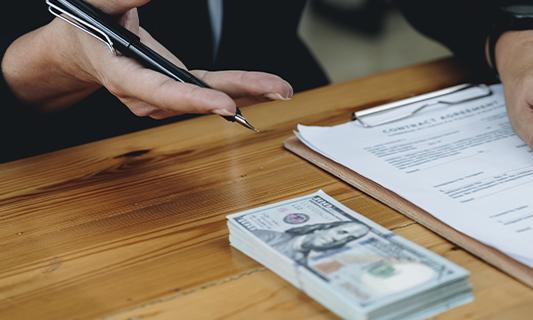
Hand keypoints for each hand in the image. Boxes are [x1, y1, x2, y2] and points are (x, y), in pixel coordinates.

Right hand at [1, 0, 292, 118]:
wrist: (77, 52)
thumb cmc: (85, 27)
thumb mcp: (99, 7)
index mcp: (121, 76)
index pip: (160, 91)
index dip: (194, 99)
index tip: (226, 104)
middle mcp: (143, 96)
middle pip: (197, 97)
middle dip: (240, 94)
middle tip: (279, 90)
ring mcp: (160, 100)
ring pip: (208, 97)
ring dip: (246, 92)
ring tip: (281, 88)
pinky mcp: (174, 94)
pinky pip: (209, 92)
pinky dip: (238, 89)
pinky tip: (266, 88)